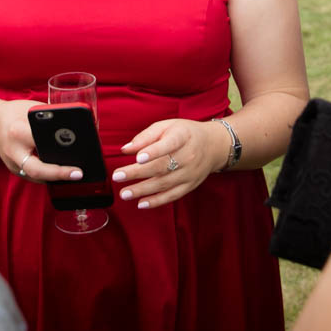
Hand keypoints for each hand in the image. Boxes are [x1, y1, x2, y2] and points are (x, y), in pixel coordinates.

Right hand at [0, 99, 80, 183]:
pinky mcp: (14, 170)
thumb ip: (52, 117)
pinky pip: (33, 177)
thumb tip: (79, 126)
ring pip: (36, 178)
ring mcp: (12, 163)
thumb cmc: (16, 113)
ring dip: (55, 178)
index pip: (41, 145)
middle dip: (59, 174)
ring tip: (74, 176)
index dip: (58, 152)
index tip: (77, 159)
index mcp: (19, 131)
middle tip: (78, 174)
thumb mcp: (33, 108)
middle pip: (37, 170)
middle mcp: (14, 150)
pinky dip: (47, 176)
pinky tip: (61, 175)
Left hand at [113, 118, 228, 208]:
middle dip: (138, 173)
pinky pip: (172, 196)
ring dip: (143, 190)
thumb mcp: (167, 126)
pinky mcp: (190, 186)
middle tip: (117, 177)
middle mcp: (188, 156)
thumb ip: (146, 136)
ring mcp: (190, 173)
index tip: (138, 158)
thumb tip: (126, 149)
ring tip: (124, 193)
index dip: (154, 151)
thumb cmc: (185, 133)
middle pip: (162, 166)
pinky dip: (156, 201)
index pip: (169, 144)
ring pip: (165, 183)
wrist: (213, 145)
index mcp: (182, 136)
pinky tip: (141, 203)